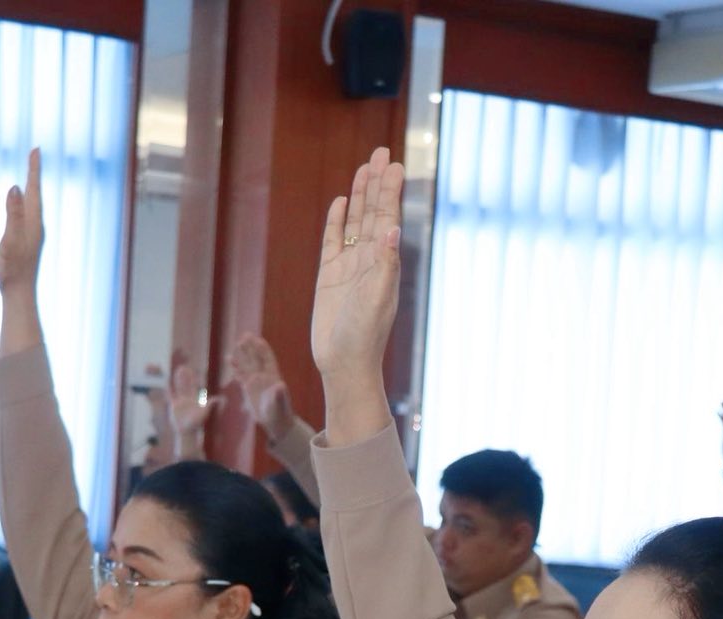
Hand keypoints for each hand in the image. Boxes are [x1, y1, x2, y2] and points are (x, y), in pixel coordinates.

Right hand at [0, 148, 44, 293]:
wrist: (19, 291)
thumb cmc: (13, 267)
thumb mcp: (10, 237)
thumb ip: (13, 212)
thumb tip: (16, 187)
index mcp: (33, 221)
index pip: (34, 189)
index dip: (33, 169)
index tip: (36, 150)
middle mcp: (36, 225)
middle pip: (36, 192)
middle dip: (34, 172)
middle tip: (34, 153)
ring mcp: (32, 233)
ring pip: (33, 202)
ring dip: (32, 186)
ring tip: (31, 173)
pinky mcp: (27, 240)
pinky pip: (27, 212)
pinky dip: (26, 201)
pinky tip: (23, 204)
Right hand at [166, 363, 222, 454]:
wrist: (187, 431)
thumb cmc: (196, 422)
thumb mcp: (204, 411)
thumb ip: (211, 404)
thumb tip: (221, 399)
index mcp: (194, 398)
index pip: (193, 385)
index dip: (191, 378)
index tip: (190, 370)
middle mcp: (187, 398)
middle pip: (185, 385)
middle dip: (184, 377)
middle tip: (182, 368)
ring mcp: (180, 401)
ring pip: (178, 388)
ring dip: (177, 381)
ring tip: (175, 373)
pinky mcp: (174, 406)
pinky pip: (170, 396)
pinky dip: (168, 390)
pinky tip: (165, 384)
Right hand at [230, 334, 294, 437]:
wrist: (276, 423)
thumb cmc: (280, 413)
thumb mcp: (280, 404)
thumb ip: (279, 395)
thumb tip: (281, 385)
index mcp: (273, 376)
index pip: (267, 359)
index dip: (262, 349)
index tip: (256, 339)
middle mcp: (264, 376)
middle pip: (256, 358)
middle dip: (251, 347)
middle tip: (244, 335)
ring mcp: (255, 381)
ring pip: (247, 364)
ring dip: (242, 354)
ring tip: (236, 344)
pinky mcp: (248, 388)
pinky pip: (240, 374)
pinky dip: (235, 367)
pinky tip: (228, 359)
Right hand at [311, 148, 404, 387]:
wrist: (344, 363)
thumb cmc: (364, 336)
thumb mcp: (377, 299)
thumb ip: (385, 264)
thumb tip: (393, 230)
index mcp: (385, 263)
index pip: (388, 218)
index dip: (390, 191)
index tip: (394, 165)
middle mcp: (369, 260)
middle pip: (372, 213)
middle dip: (376, 183)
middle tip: (381, 152)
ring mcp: (348, 267)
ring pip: (353, 222)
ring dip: (358, 196)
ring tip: (364, 168)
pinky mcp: (328, 276)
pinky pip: (332, 241)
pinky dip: (336, 221)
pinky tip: (340, 202)